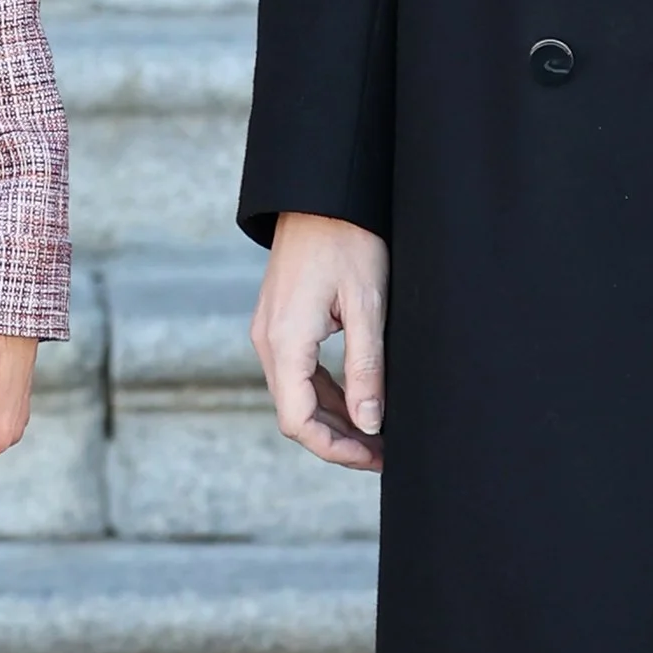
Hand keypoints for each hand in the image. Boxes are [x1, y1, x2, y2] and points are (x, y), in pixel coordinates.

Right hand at [250, 215, 386, 471]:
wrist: (323, 194)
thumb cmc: (349, 240)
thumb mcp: (367, 306)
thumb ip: (366, 369)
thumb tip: (369, 424)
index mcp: (284, 342)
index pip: (297, 421)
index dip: (334, 449)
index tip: (374, 458)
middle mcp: (268, 341)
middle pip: (295, 413)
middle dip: (338, 440)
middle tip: (384, 454)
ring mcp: (271, 332)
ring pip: (297, 396)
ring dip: (334, 419)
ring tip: (377, 434)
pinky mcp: (281, 323)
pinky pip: (299, 372)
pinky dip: (326, 394)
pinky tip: (360, 400)